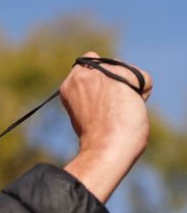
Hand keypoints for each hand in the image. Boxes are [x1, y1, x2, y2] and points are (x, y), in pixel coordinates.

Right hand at [62, 51, 152, 202]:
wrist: (105, 147)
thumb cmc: (95, 138)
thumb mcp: (81, 112)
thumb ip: (88, 94)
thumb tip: (109, 88)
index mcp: (69, 85)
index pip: (88, 66)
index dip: (98, 81)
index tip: (101, 98)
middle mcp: (83, 73)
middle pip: (108, 65)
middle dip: (115, 81)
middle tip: (113, 106)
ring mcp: (102, 73)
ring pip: (126, 71)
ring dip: (129, 87)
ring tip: (121, 110)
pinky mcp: (123, 76)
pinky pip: (143, 79)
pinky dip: (143, 94)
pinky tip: (132, 108)